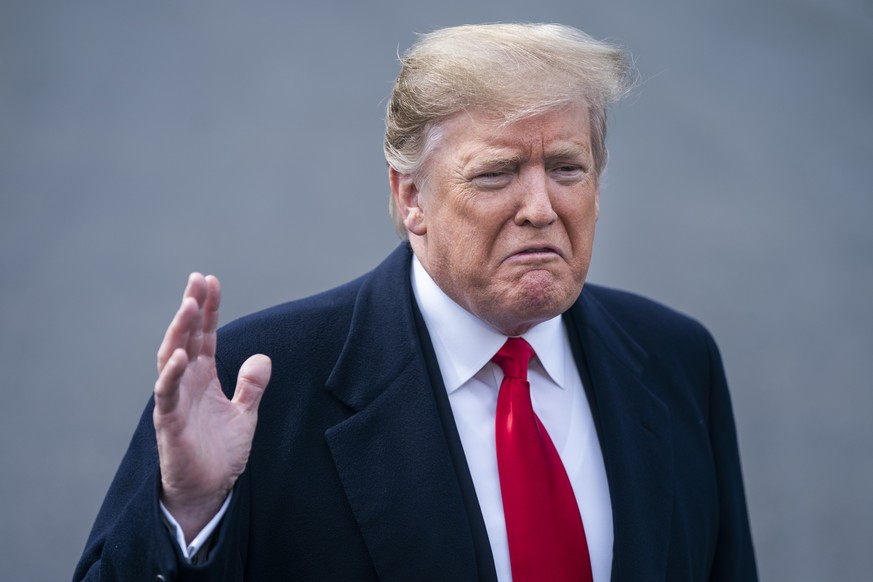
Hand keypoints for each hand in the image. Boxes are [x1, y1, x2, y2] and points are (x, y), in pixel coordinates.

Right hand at [153, 273, 270, 541]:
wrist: (208, 490)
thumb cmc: (220, 453)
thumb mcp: (245, 414)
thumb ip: (252, 385)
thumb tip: (262, 358)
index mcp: (203, 377)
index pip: (204, 335)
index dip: (207, 309)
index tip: (210, 281)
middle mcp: (186, 383)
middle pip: (185, 337)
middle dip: (190, 308)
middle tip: (197, 280)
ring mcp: (175, 400)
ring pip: (171, 357)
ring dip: (178, 331)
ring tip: (188, 305)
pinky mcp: (169, 422)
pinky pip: (166, 393)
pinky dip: (171, 373)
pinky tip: (180, 354)